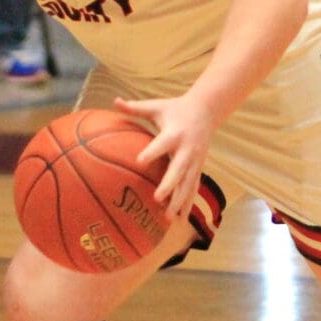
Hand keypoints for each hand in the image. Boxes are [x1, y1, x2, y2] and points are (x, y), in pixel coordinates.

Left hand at [112, 93, 214, 220]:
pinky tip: (182, 219)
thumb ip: (136, 107)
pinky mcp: (199, 167)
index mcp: (175, 132)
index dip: (152, 151)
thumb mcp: (157, 106)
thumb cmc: (175, 108)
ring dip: (179, 201)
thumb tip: (115, 101)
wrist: (206, 111)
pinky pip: (193, 187)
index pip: (163, 143)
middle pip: (178, 169)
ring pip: (188, 183)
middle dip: (169, 185)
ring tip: (169, 218)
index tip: (140, 161)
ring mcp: (195, 160)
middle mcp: (187, 149)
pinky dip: (188, 203)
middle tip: (157, 198)